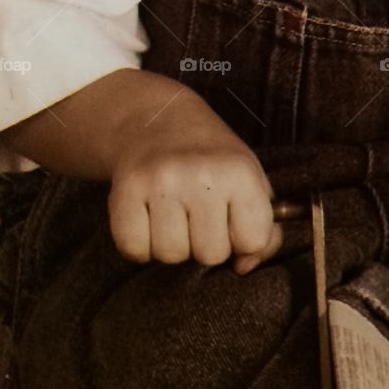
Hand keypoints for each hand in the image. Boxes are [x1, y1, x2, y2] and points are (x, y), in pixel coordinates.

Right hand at [107, 104, 281, 271]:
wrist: (158, 121)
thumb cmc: (212, 160)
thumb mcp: (251, 181)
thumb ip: (263, 227)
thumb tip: (244, 267)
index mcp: (239, 171)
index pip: (252, 240)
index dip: (244, 238)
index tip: (233, 219)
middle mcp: (201, 174)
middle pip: (210, 254)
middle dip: (206, 244)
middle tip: (199, 216)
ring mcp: (160, 182)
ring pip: (170, 255)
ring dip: (173, 245)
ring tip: (174, 215)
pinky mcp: (124, 191)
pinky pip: (134, 249)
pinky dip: (140, 244)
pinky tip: (149, 219)